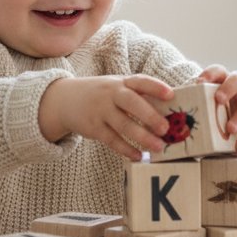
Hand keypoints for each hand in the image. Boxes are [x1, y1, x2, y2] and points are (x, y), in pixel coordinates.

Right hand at [38, 75, 175, 160]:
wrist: (65, 99)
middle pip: (131, 102)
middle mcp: (111, 94)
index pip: (140, 81)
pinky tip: (139, 156)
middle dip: (149, 115)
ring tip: (158, 147)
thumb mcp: (117, 87)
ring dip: (142, 137)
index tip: (170, 95)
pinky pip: (112, 140)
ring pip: (123, 124)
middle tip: (165, 128)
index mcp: (122, 82)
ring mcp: (101, 111)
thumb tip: (170, 112)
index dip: (156, 87)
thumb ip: (139, 96)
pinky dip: (126, 149)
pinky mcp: (93, 128)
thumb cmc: (103, 95)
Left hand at [197, 65, 236, 151]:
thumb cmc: (225, 107)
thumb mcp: (213, 102)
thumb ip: (197, 105)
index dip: (209, 74)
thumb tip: (166, 117)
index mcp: (225, 79)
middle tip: (218, 100)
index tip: (200, 82)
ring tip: (230, 130)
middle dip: (228, 89)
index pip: (218, 70)